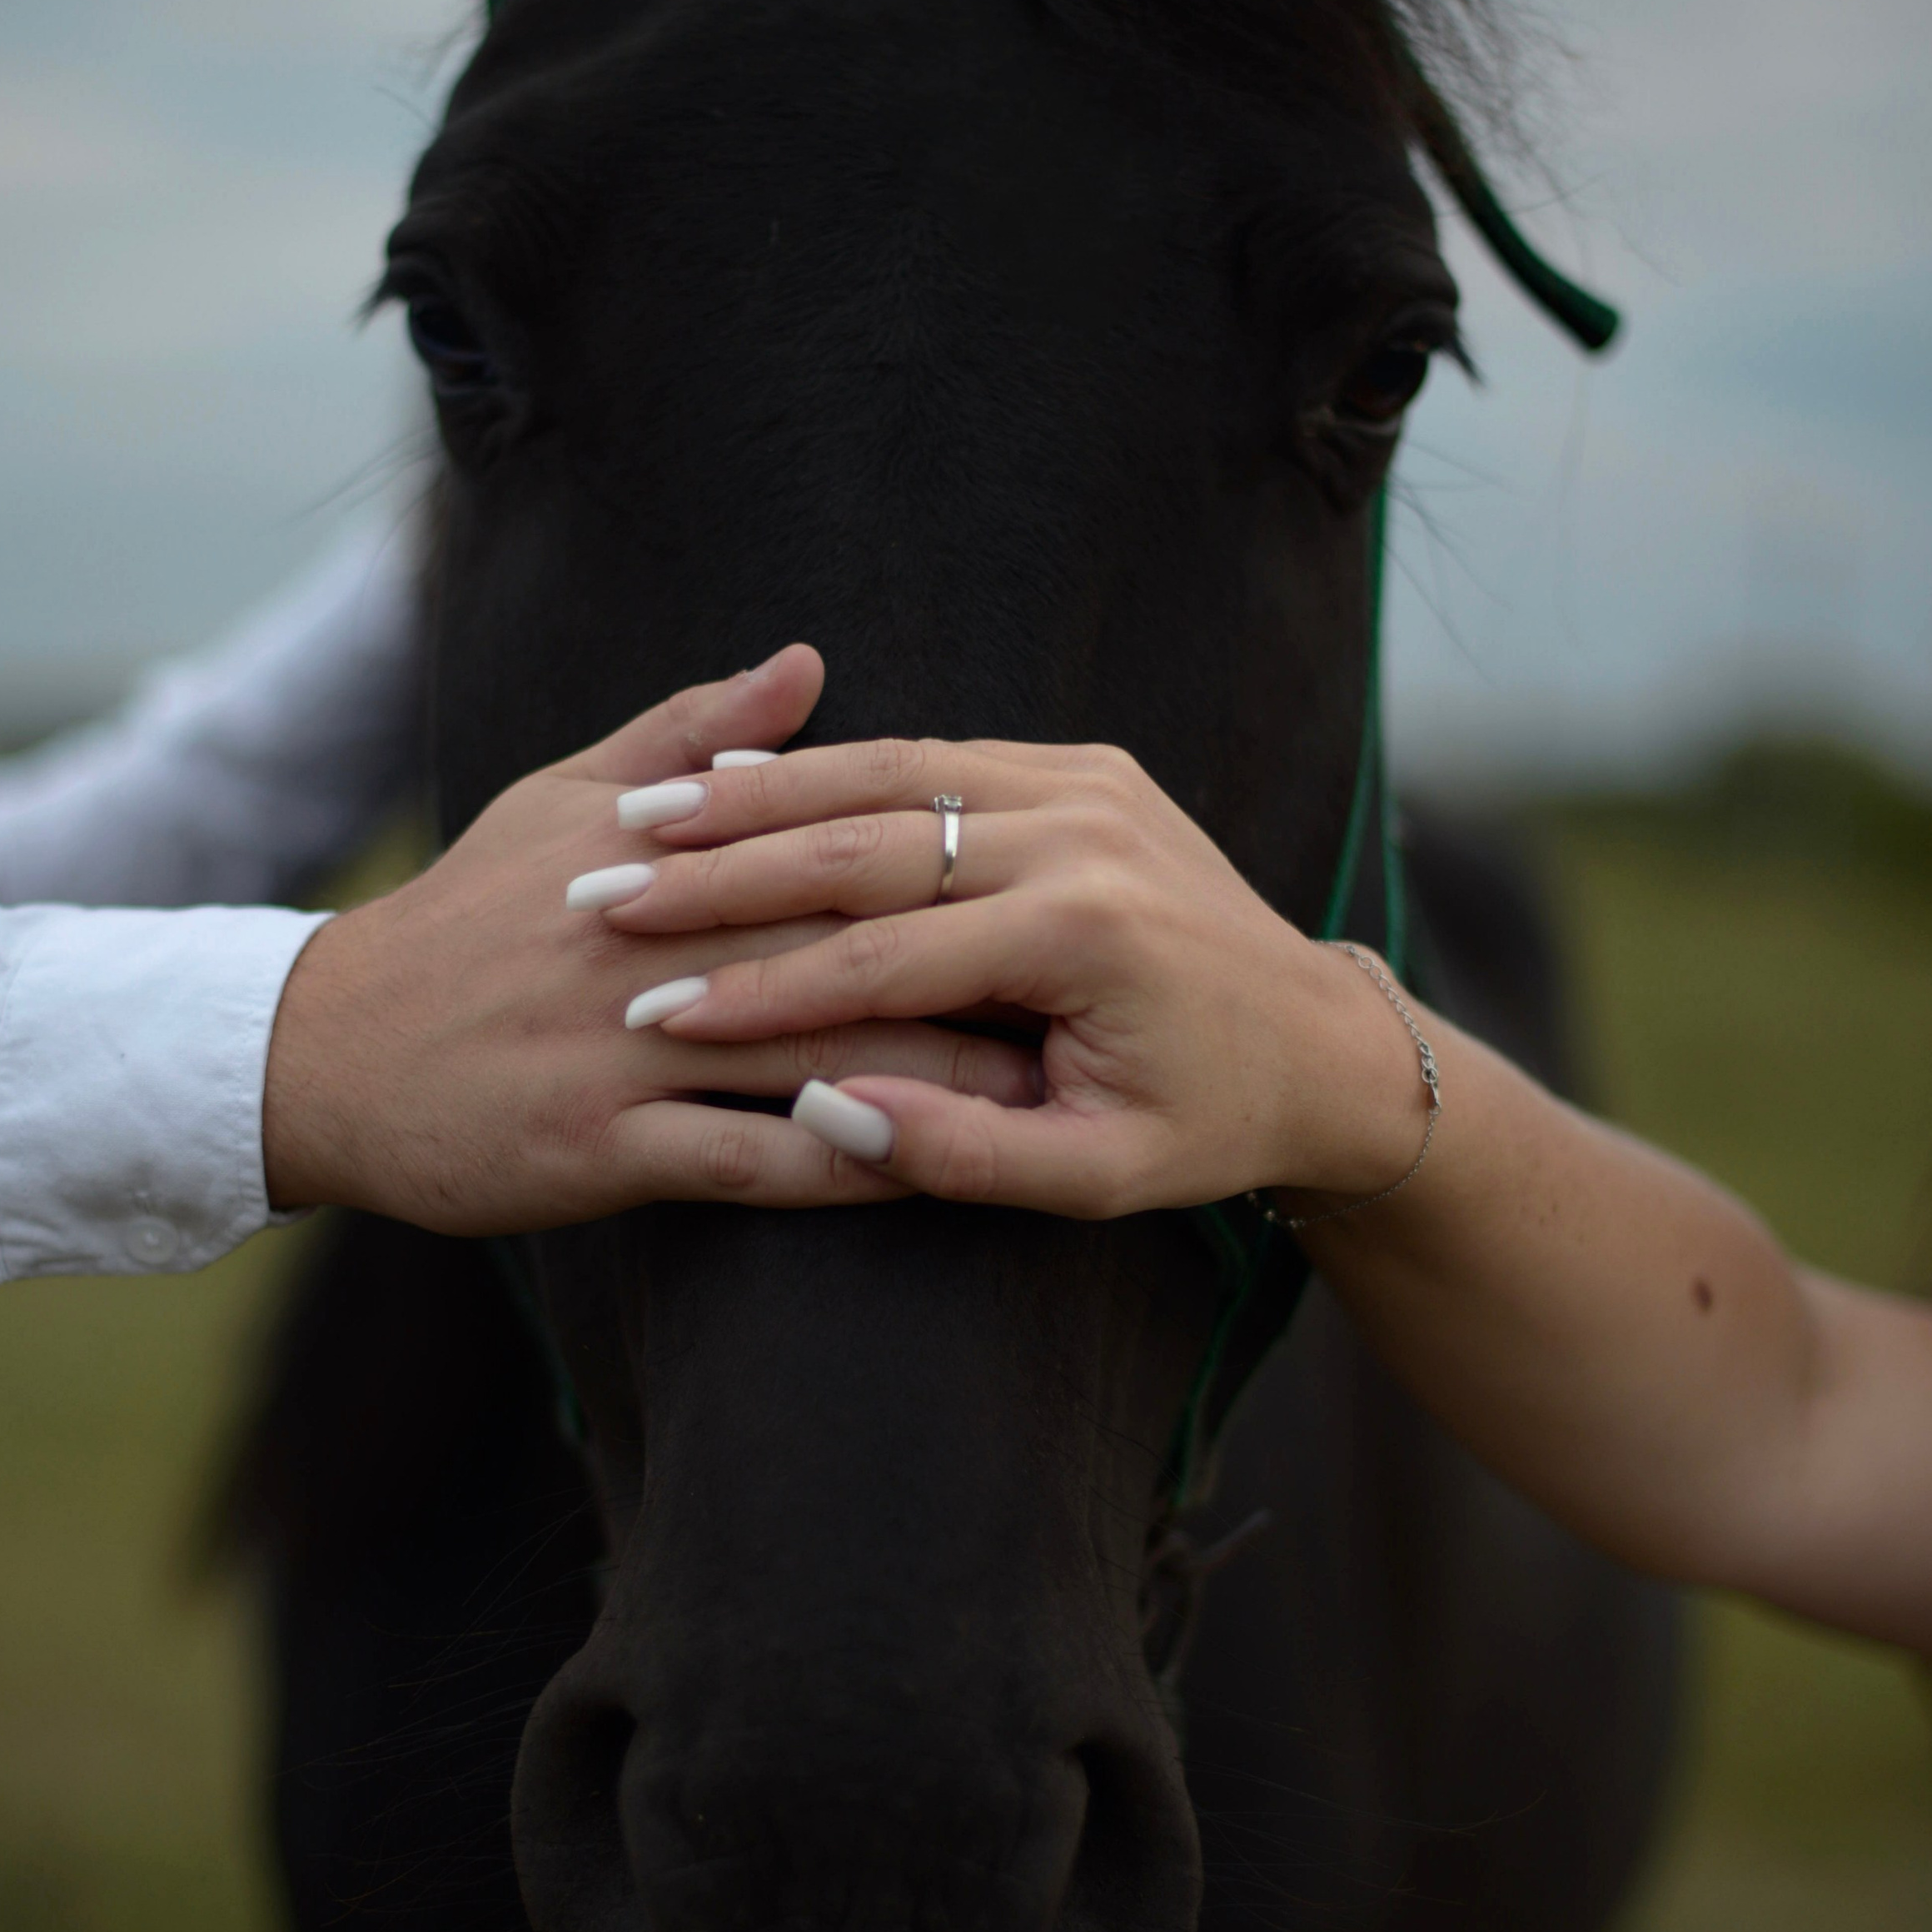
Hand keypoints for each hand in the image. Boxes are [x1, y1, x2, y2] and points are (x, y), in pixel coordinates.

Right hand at [260, 665, 1038, 1232]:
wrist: (321, 1053)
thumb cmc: (460, 921)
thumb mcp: (560, 804)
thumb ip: (691, 735)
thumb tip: (808, 661)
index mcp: (652, 848)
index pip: (830, 841)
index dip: (947, 864)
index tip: (1054, 877)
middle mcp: (645, 940)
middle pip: (849, 943)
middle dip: (976, 970)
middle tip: (1091, 989)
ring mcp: (621, 1048)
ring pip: (814, 1054)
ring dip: (937, 1077)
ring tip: (1048, 1088)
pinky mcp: (598, 1149)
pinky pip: (750, 1162)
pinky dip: (846, 1164)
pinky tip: (929, 1173)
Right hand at [579, 736, 1435, 1217]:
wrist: (1329, 1044)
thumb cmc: (1212, 1125)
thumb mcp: (1099, 1176)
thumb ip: (961, 1153)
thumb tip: (826, 1112)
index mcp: (1084, 934)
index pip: (879, 961)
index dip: (756, 989)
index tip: (651, 1010)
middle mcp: (1083, 838)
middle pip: (861, 844)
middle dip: (723, 870)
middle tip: (602, 893)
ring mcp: (1089, 789)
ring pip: (884, 776)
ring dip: (756, 800)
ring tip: (643, 826)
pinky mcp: (1091, 768)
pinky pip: (932, 755)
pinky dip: (830, 772)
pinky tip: (744, 797)